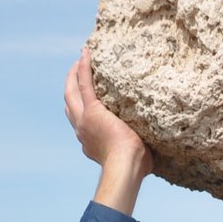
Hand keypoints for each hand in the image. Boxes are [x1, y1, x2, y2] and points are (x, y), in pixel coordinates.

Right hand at [65, 49, 151, 173]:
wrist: (126, 167)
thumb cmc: (135, 167)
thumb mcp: (134, 155)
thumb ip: (138, 147)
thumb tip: (152, 146)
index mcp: (90, 141)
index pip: (80, 121)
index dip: (81, 108)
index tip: (87, 99)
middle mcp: (82, 130)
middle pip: (70, 104)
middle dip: (71, 87)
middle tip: (76, 72)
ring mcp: (85, 119)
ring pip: (72, 92)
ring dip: (74, 75)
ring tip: (80, 60)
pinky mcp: (92, 110)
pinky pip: (85, 83)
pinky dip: (84, 68)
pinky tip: (86, 54)